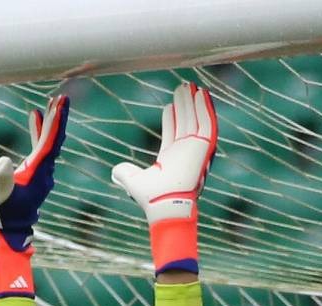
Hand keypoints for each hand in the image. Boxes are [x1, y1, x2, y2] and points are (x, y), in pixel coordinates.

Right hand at [0, 93, 67, 298]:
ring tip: (49, 102)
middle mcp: (44, 172)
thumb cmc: (3, 217)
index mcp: (38, 173)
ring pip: (48, 143)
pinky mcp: (33, 174)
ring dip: (48, 123)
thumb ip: (1, 179)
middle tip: (61, 96)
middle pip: (54, 140)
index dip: (55, 121)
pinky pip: (39, 149)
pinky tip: (34, 118)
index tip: (60, 102)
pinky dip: (38, 133)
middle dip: (57, 117)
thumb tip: (4, 162)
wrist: (8, 235)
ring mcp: (40, 173)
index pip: (50, 142)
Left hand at [111, 80, 217, 274]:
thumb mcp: (133, 181)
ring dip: (195, 104)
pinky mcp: (204, 149)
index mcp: (171, 158)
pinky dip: (205, 110)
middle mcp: (185, 153)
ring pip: (197, 120)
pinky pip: (207, 125)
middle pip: (186, 122)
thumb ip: (124, 173)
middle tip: (182, 87)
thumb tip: (114, 172)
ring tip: (191, 86)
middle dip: (185, 105)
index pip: (174, 131)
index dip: (173, 116)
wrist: (163, 204)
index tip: (171, 103)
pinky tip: (201, 94)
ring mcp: (196, 150)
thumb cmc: (150, 197)